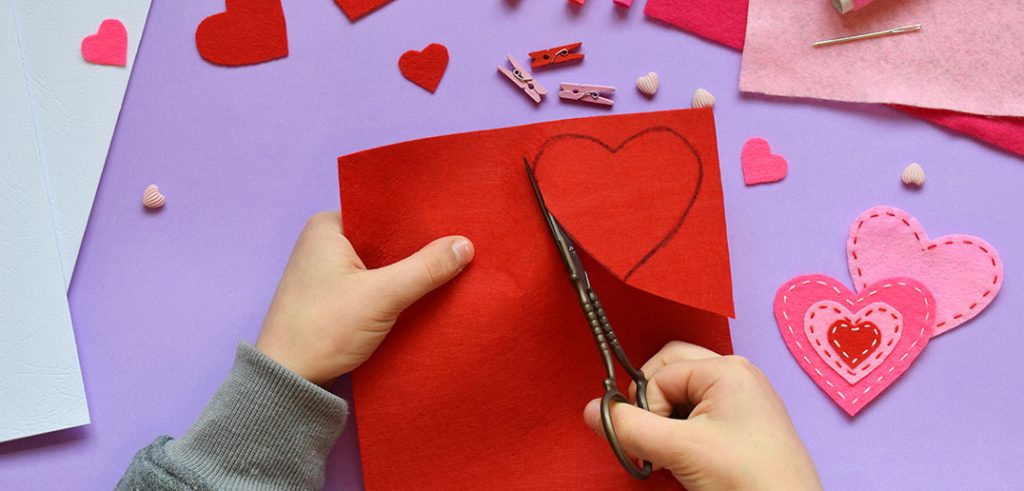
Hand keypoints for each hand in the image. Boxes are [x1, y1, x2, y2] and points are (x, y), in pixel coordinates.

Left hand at [256, 211, 473, 384]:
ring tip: (449, 268)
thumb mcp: (382, 296)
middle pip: (384, 237)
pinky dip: (395, 289)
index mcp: (328, 227)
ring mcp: (327, 272)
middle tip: (459, 247)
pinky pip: (373, 283)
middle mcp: (324, 242)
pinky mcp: (333, 298)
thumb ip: (425, 269)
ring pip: (381, 262)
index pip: (384, 211)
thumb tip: (466, 245)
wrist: (288, 381)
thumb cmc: (324, 329)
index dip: (419, 218)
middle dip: (417, 246)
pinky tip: (422, 294)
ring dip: (408, 271)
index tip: (454, 222)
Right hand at [583, 341, 821, 489]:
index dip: (647, 408)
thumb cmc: (746, 479)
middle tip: (657, 443)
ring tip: (678, 456)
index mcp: (725, 369)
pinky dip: (688, 434)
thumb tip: (591, 411)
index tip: (654, 444)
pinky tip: (694, 460)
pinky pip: (703, 414)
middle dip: (655, 408)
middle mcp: (737, 375)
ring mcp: (745, 400)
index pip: (659, 373)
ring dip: (670, 424)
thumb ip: (631, 428)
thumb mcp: (681, 450)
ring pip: (685, 396)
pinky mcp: (748, 426)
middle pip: (671, 374)